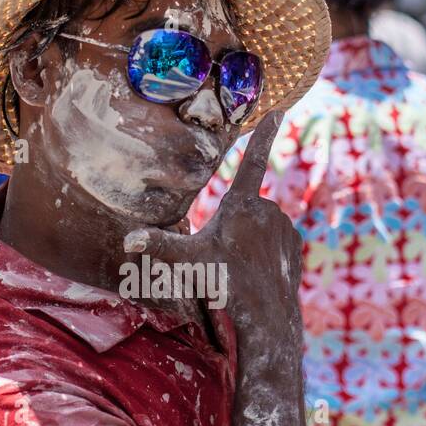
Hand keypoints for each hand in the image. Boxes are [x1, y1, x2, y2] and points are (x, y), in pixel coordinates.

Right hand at [124, 110, 301, 341]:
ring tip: (241, 265)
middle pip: (242, 207)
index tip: (279, 110)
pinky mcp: (296, 243)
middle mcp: (268, 208)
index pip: (252, 160)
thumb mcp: (188, 263)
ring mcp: (285, 225)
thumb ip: (158, 246)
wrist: (266, 316)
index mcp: (242, 204)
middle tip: (224, 255)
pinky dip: (266, 249)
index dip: (264, 134)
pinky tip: (259, 270)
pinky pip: (274, 238)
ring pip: (259, 224)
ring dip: (248, 238)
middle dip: (231, 225)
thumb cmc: (224, 285)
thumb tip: (128, 240)